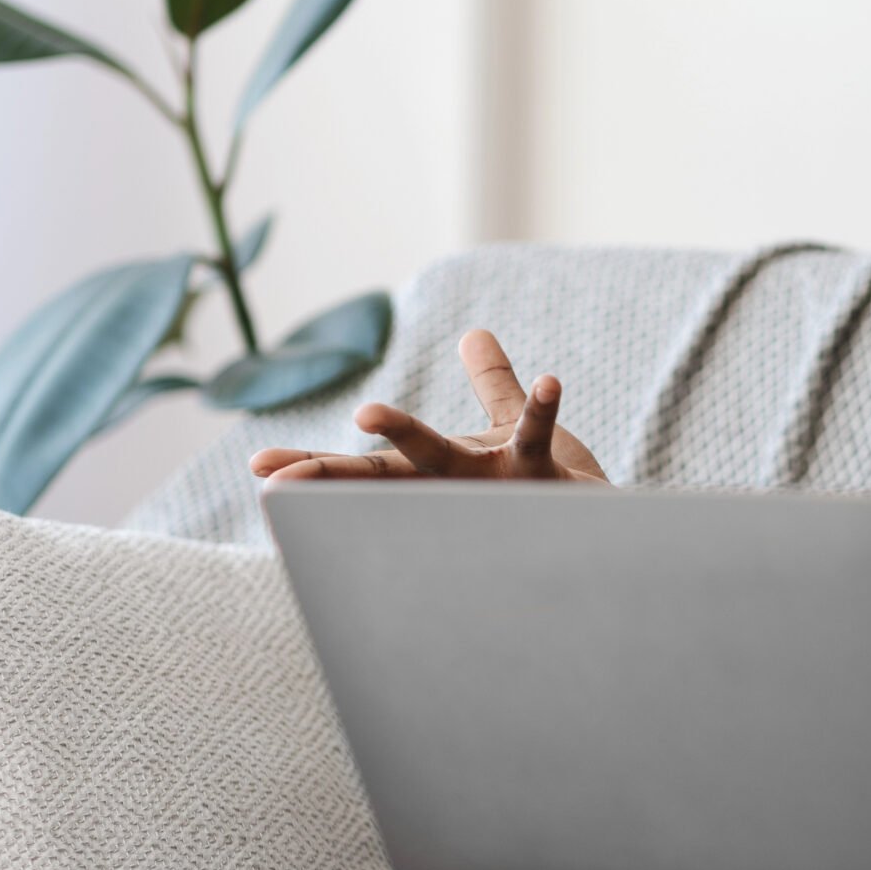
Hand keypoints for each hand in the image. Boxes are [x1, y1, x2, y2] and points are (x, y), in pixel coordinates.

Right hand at [250, 328, 611, 485]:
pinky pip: (537, 436)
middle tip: (273, 476)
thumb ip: (494, 383)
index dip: (314, 468)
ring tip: (366, 412)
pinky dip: (542, 407)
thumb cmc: (552, 492)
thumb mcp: (510, 426)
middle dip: (332, 473)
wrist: (612, 535)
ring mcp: (498, 485)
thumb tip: (474, 334)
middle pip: (385, 475)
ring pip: (445, 459)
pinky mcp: (545, 479)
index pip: (367, 469)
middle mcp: (459, 486)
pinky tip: (549, 381)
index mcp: (439, 473)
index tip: (258, 468)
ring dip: (408, 437)